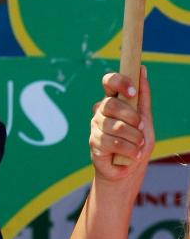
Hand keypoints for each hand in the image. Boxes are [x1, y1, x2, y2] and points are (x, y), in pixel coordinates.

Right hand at [90, 66, 153, 182]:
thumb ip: (143, 96)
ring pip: (115, 126)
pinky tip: (133, 154)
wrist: (129, 168)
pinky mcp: (94, 143)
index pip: (109, 82)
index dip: (120, 82)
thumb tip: (142, 70)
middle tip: (140, 127)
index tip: (132, 92)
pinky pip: (112, 142)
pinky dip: (128, 149)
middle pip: (111, 105)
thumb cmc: (137, 142)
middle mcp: (102, 111)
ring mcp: (96, 126)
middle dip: (131, 117)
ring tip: (139, 145)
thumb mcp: (145, 118)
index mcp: (114, 101)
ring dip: (134, 137)